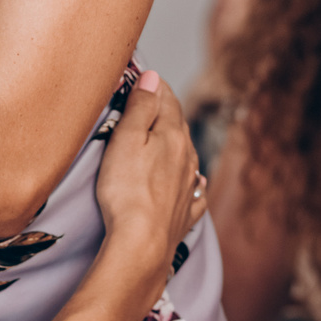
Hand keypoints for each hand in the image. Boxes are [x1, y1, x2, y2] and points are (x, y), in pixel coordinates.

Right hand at [92, 70, 203, 269]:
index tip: (146, 77)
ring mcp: (189, 186)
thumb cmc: (127, 191)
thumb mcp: (126, 138)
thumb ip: (141, 106)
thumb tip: (153, 77)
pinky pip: (194, 191)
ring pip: (187, 155)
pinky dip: (192, 181)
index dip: (156, 86)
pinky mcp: (184, 212)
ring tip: (166, 137)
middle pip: (179, 126)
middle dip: (166, 112)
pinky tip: (194, 182)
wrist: (142, 244)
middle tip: (152, 102)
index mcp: (173, 136)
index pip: (168, 100)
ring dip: (177, 143)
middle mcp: (187, 158)